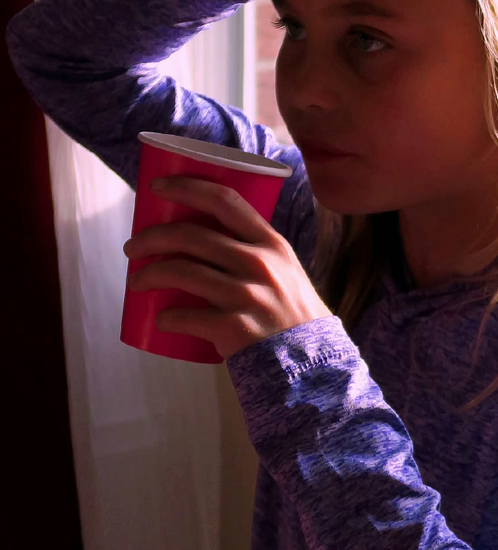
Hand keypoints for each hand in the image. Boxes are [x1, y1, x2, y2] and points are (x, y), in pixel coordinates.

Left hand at [125, 176, 328, 359]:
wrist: (312, 363)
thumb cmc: (293, 316)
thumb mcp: (287, 272)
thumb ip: (257, 253)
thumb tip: (211, 236)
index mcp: (271, 244)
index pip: (223, 200)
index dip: (185, 187)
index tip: (157, 187)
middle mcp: (259, 264)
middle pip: (190, 235)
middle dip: (151, 238)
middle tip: (133, 248)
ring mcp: (246, 296)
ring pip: (180, 271)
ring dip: (147, 275)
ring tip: (135, 282)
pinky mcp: (233, 328)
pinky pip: (185, 316)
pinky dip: (166, 318)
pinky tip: (159, 319)